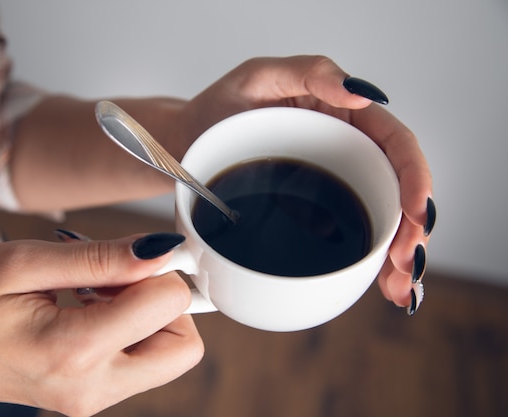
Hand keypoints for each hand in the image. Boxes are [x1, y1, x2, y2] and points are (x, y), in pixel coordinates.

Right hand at [0, 235, 202, 416]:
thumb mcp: (23, 263)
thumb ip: (99, 258)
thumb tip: (159, 247)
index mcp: (74, 349)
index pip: (170, 304)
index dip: (161, 267)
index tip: (135, 252)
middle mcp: (93, 386)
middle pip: (183, 346)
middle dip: (166, 302)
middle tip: (121, 276)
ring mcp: (94, 398)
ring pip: (167, 354)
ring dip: (147, 314)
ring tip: (94, 290)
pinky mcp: (91, 396)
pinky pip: (140, 360)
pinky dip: (130, 329)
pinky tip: (88, 306)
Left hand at [179, 55, 434, 311]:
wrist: (187, 143)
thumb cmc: (221, 105)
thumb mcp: (259, 77)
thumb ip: (309, 74)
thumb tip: (360, 93)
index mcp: (345, 119)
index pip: (395, 145)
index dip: (414, 178)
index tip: (417, 212)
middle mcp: (346, 154)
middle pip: (396, 191)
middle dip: (411, 231)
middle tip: (406, 264)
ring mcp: (331, 187)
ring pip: (380, 221)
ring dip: (396, 258)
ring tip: (400, 290)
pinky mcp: (313, 215)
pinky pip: (349, 238)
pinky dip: (369, 266)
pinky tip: (383, 290)